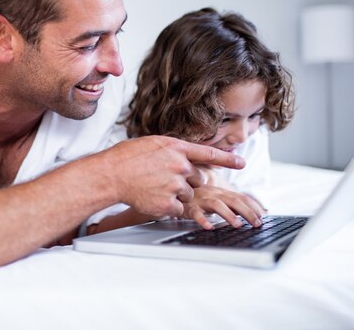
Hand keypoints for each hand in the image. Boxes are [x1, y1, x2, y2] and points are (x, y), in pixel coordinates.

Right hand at [95, 135, 244, 218]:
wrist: (111, 174)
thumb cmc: (127, 158)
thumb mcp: (153, 144)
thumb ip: (173, 151)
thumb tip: (184, 158)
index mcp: (177, 148)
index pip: (208, 154)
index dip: (227, 159)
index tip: (241, 163)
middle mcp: (180, 166)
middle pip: (196, 180)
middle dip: (184, 181)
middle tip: (161, 179)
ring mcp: (175, 186)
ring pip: (187, 196)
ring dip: (175, 195)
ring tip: (153, 187)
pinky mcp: (169, 204)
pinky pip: (177, 209)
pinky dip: (166, 207)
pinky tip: (151, 198)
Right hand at [181, 184, 265, 228]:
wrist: (170, 186)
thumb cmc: (194, 195)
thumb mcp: (212, 196)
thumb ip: (227, 202)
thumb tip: (248, 213)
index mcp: (220, 192)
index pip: (240, 197)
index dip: (253, 206)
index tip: (263, 216)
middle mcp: (212, 193)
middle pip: (233, 200)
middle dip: (248, 212)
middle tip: (257, 224)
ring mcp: (201, 199)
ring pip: (217, 205)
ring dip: (229, 215)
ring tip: (238, 225)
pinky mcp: (188, 206)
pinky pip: (196, 213)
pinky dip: (203, 220)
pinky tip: (209, 227)